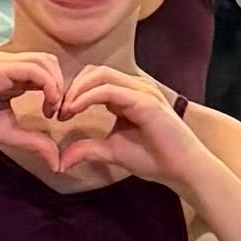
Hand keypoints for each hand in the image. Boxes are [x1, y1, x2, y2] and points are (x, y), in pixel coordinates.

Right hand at [0, 44, 70, 165]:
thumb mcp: (8, 133)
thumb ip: (33, 141)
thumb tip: (57, 162)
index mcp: (9, 77)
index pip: (45, 72)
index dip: (57, 91)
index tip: (55, 116)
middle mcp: (7, 65)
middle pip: (49, 62)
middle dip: (62, 85)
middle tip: (58, 111)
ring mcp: (1, 64)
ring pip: (45, 62)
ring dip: (57, 85)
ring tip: (52, 109)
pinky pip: (32, 69)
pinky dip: (48, 85)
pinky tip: (46, 104)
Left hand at [39, 65, 198, 191]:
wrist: (183, 169)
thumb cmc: (154, 158)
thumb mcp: (112, 151)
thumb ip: (87, 149)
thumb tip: (60, 160)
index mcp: (128, 94)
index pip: (95, 79)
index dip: (73, 92)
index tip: (58, 114)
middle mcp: (136, 87)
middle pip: (95, 72)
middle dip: (72, 87)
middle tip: (57, 110)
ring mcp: (142, 91)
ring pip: (100, 75)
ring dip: (77, 90)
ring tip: (64, 111)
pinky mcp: (145, 101)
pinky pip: (109, 90)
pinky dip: (88, 98)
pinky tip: (75, 111)